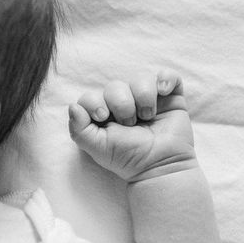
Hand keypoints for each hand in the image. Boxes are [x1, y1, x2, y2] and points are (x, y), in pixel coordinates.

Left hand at [68, 69, 196, 181]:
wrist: (161, 166)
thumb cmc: (129, 159)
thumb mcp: (98, 148)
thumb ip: (79, 130)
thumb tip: (73, 106)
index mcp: (105, 115)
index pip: (92, 97)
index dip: (94, 102)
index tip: (103, 116)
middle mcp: (125, 104)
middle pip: (116, 86)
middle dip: (122, 104)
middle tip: (130, 124)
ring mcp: (148, 99)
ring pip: (141, 79)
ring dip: (143, 95)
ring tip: (148, 116)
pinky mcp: (171, 98)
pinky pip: (168, 76)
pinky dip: (166, 78)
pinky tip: (163, 92)